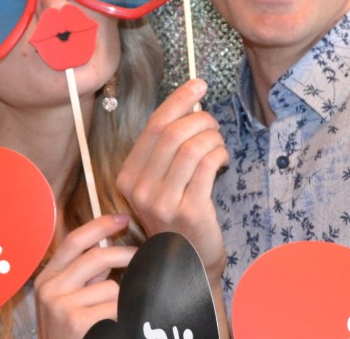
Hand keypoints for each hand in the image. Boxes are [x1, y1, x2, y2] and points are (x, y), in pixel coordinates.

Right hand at [35, 215, 136, 338]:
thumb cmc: (69, 335)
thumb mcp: (67, 302)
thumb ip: (84, 278)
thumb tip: (111, 248)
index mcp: (47, 279)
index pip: (75, 241)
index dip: (100, 225)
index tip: (123, 218)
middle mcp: (49, 289)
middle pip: (97, 257)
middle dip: (126, 255)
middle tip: (142, 258)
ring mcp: (61, 306)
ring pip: (111, 287)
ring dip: (121, 300)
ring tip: (113, 316)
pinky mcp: (76, 321)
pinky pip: (115, 307)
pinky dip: (122, 315)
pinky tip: (112, 326)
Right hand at [117, 79, 228, 274]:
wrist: (187, 265)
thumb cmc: (178, 218)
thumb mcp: (161, 184)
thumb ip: (167, 151)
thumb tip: (189, 105)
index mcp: (127, 177)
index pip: (152, 127)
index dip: (178, 100)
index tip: (198, 84)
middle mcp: (138, 189)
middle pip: (172, 132)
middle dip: (200, 118)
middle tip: (213, 123)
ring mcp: (161, 201)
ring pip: (191, 146)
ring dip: (212, 136)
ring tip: (218, 144)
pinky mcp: (188, 210)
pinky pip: (207, 164)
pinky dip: (219, 153)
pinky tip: (222, 159)